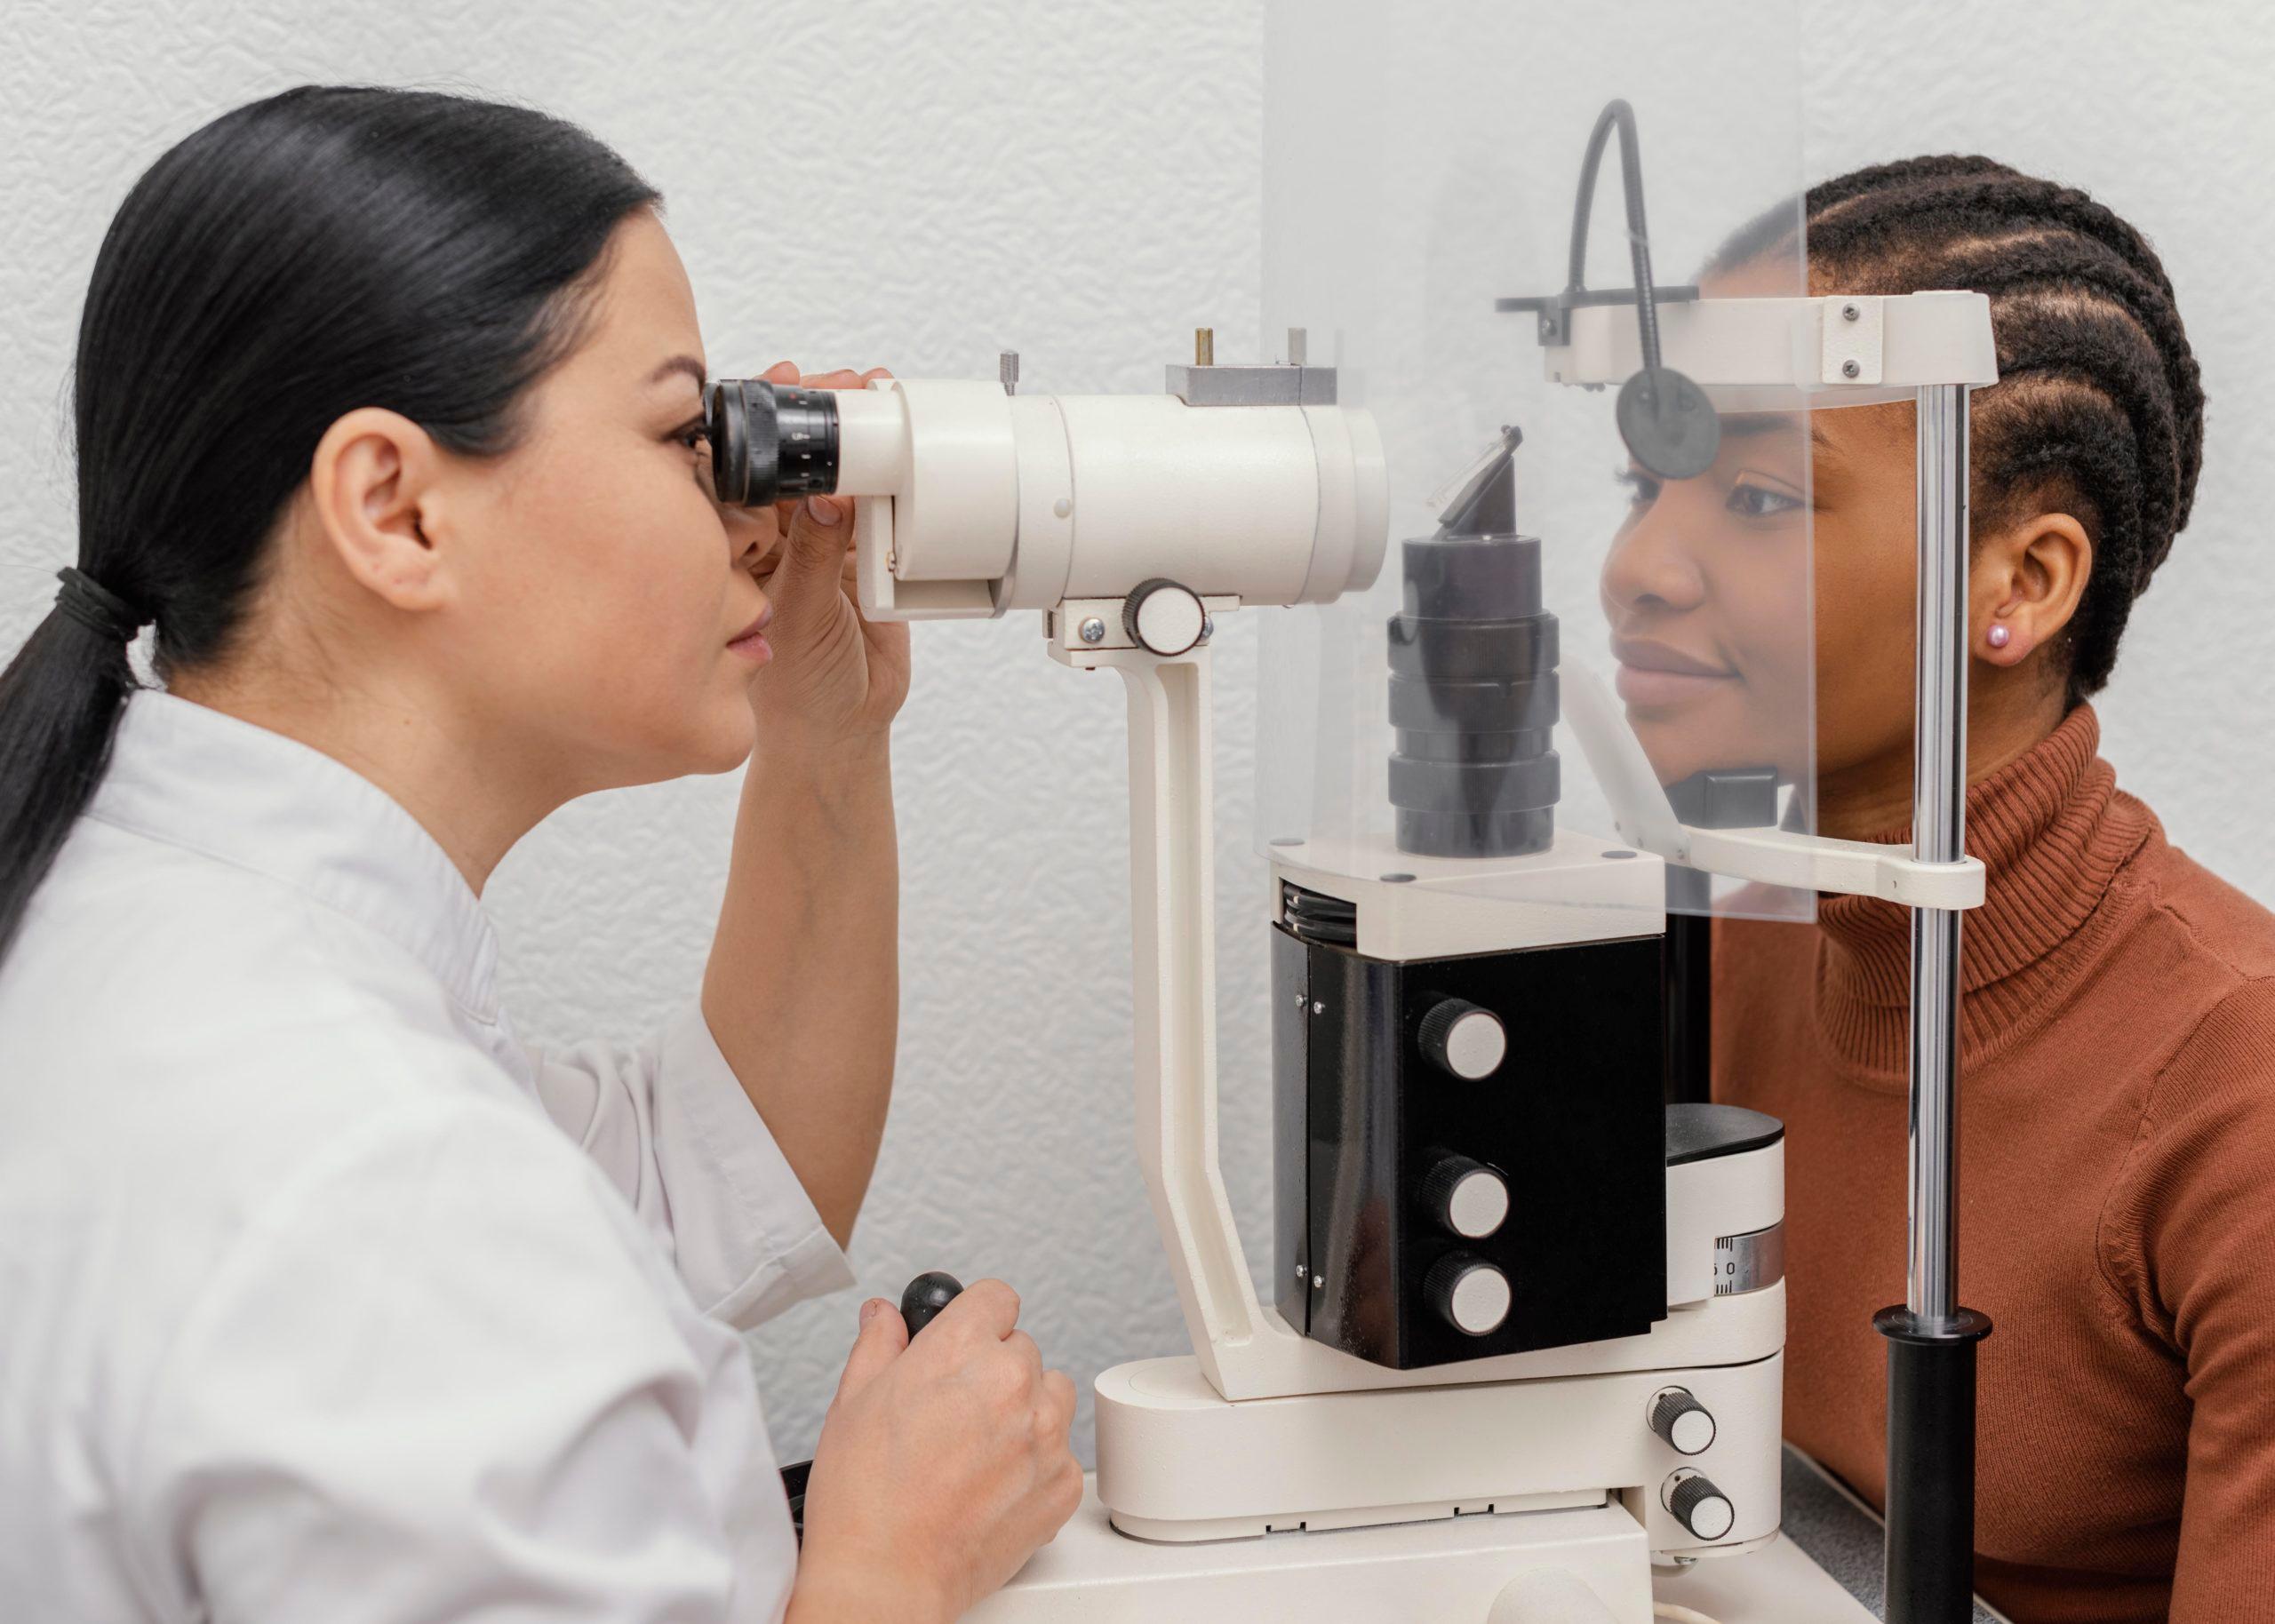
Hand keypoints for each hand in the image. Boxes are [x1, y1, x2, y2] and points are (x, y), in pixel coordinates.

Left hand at [740, 361, 909, 757]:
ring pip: (838, 477)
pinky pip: (880, 508)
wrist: (844, 730)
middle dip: (817, 418)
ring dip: (858, 440)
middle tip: (842, 385)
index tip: (784, 387)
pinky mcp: (867, 555)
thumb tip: (828, 497)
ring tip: (876, 397)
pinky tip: (903, 450)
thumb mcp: (803, 618)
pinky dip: (892, 479)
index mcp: (740, 545)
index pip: (748, 469)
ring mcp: (823, 543)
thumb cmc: (797, 689)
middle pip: (795, 461)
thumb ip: (816, 557)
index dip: (765, 426)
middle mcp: (777, 537)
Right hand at [789, 1281, 1082, 1623]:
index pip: (997, 1297)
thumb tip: (885, 1316)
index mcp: (962, 1349)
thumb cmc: (864, 1499)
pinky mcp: (1063, 1483)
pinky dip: (1035, 1465)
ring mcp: (1045, 1435)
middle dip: (992, 1371)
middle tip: (953, 1413)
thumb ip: (879, 1344)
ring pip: (1052, 1395)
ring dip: (1025, 1411)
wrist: (885, 1578)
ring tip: (976, 1450)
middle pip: (1023, 1349)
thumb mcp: (852, 1401)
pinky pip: (1062, 1454)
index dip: (976, 1319)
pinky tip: (992, 1486)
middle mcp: (1013, 1383)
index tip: (967, 1340)